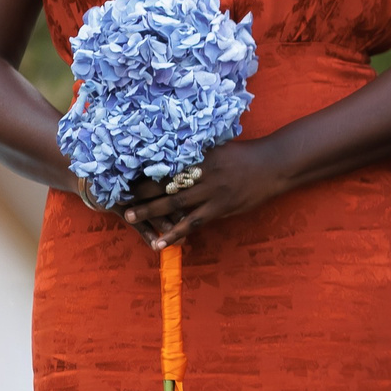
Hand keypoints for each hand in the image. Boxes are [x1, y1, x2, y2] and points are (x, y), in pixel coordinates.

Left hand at [117, 136, 300, 250]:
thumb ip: (198, 153)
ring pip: (172, 203)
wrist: (274, 164)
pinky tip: (161, 242)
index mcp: (198, 156)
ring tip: (128, 218)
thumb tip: (176, 154)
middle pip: (162, 183)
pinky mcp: (220, 207)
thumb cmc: (247, 155)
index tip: (122, 175)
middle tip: (116, 198)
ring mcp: (211, 191)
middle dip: (138, 191)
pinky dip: (175, 232)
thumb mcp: (220, 148)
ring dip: (149, 211)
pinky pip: (193, 222)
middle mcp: (201, 173)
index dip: (142, 171)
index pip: (163, 164)